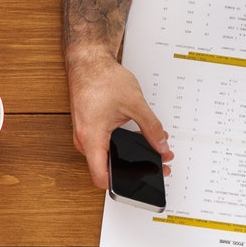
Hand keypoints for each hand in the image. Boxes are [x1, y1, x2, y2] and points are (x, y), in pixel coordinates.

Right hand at [65, 49, 170, 189]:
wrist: (87, 62)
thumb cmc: (101, 78)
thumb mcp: (134, 103)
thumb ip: (151, 127)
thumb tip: (161, 145)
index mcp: (92, 137)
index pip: (101, 177)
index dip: (121, 185)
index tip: (140, 184)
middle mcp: (84, 140)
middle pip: (107, 168)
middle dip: (134, 169)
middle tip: (158, 164)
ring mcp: (85, 136)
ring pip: (107, 157)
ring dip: (129, 156)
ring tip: (152, 148)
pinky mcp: (89, 130)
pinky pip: (104, 146)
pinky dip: (122, 145)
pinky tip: (137, 138)